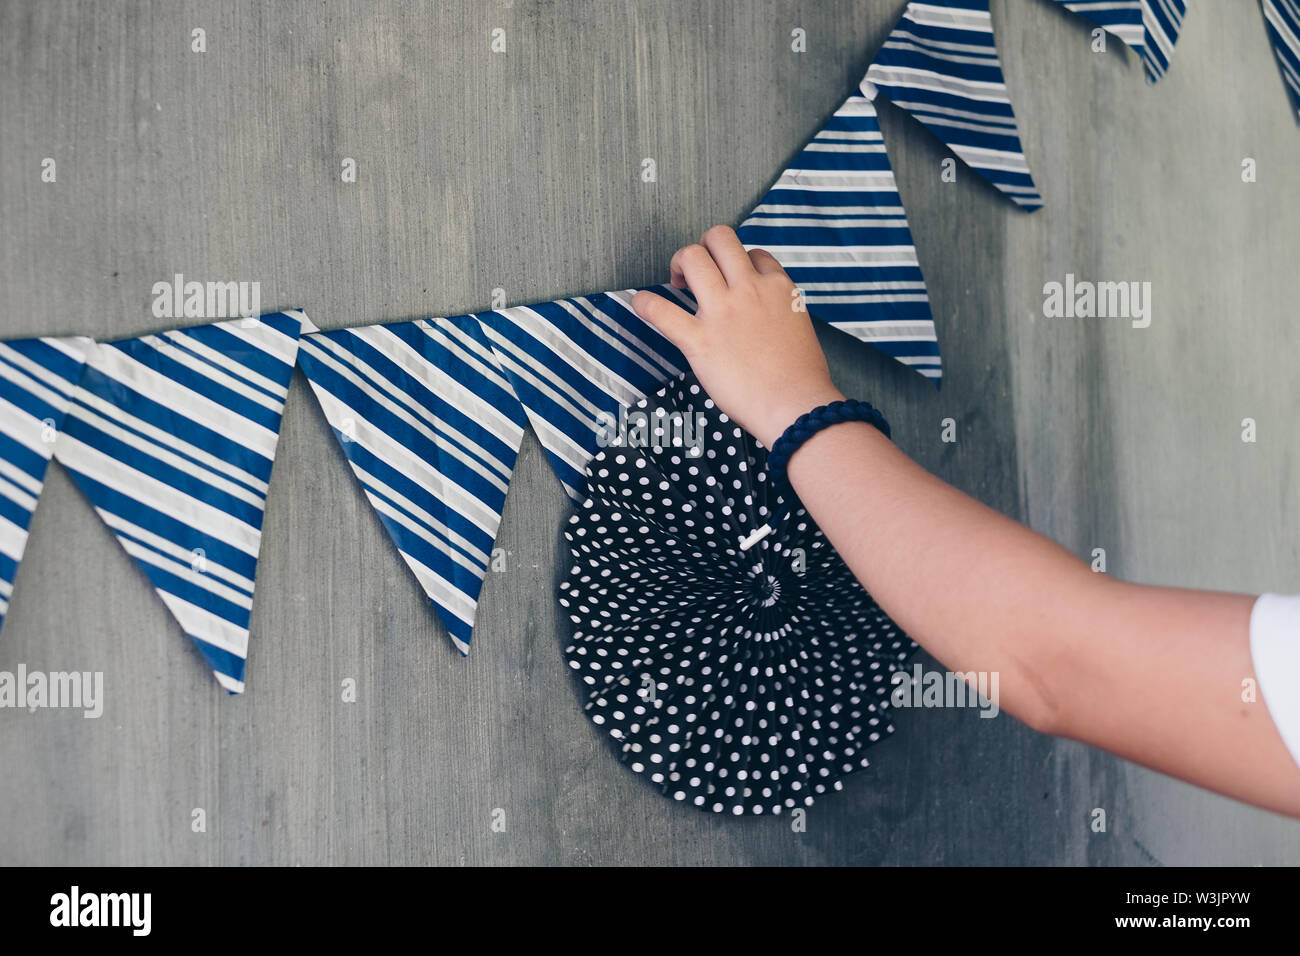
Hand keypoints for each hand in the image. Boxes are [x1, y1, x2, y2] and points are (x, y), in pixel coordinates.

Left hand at [632, 225, 843, 447]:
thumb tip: (763, 314)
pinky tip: (642, 304)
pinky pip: (660, 310)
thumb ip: (779, 311)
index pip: (754, 254)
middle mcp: (749, 290)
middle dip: (704, 248)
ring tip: (678, 283)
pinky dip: (645, 304)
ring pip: (692, 257)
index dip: (740, 264)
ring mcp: (723, 312)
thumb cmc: (802, 377)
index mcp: (778, 288)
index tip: (734, 281)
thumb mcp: (800, 327)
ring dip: (679, 263)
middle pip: (720, 238)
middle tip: (697, 272)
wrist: (795, 405)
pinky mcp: (699, 340)